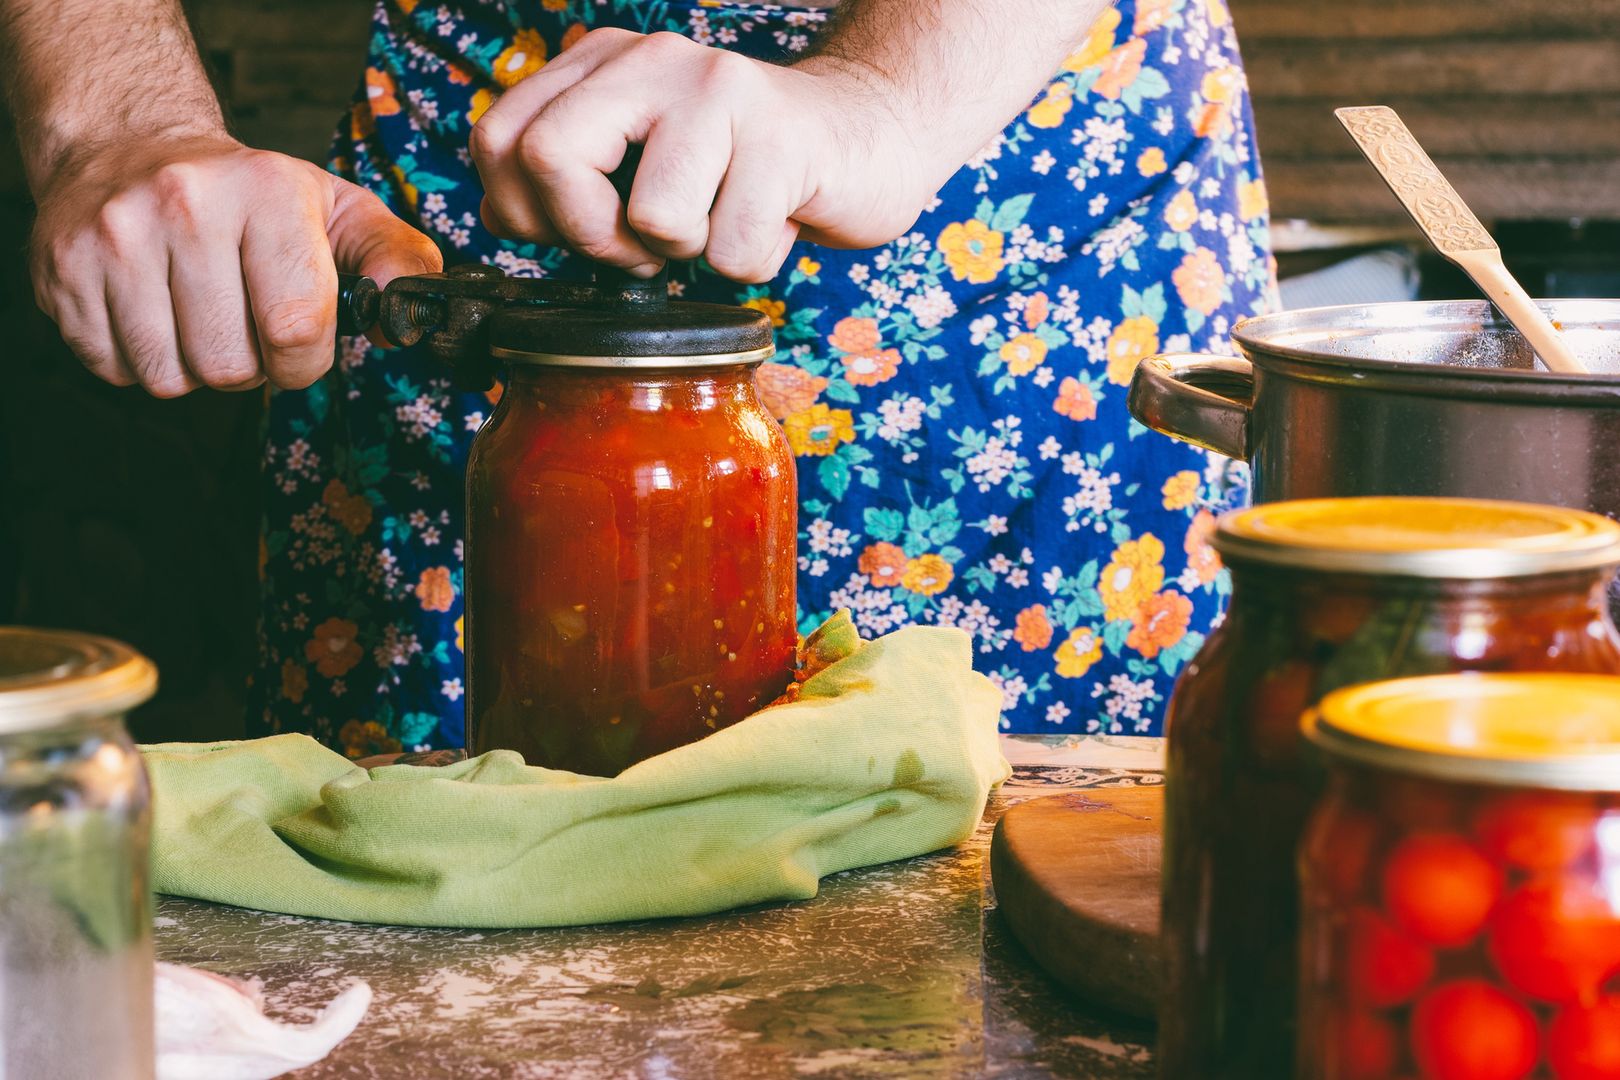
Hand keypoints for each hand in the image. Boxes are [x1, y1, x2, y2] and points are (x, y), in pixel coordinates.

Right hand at [29, 135, 442, 396]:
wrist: (134, 149)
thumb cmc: (251, 196)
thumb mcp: (338, 212)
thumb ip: (395, 259)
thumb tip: (410, 316)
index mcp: (267, 193)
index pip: (296, 329)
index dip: (304, 360)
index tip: (299, 342)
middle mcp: (185, 205)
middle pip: (231, 366)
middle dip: (249, 365)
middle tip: (241, 318)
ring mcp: (115, 235)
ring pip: (172, 377)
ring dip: (193, 367)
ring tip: (197, 312)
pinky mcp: (63, 268)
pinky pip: (116, 370)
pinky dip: (140, 361)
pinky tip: (152, 311)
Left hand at [469, 29, 930, 282]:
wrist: (866, 137)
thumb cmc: (745, 170)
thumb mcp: (641, 164)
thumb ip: (571, 180)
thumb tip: (507, 218)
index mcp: (602, 64)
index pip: (497, 140)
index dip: (524, 214)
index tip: (578, 235)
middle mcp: (651, 60)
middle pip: (547, 157)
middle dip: (590, 236)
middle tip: (641, 250)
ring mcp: (717, 90)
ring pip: (652, 217)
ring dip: (687, 253)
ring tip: (723, 223)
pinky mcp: (782, 136)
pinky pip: (733, 249)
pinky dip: (752, 263)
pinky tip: (774, 221)